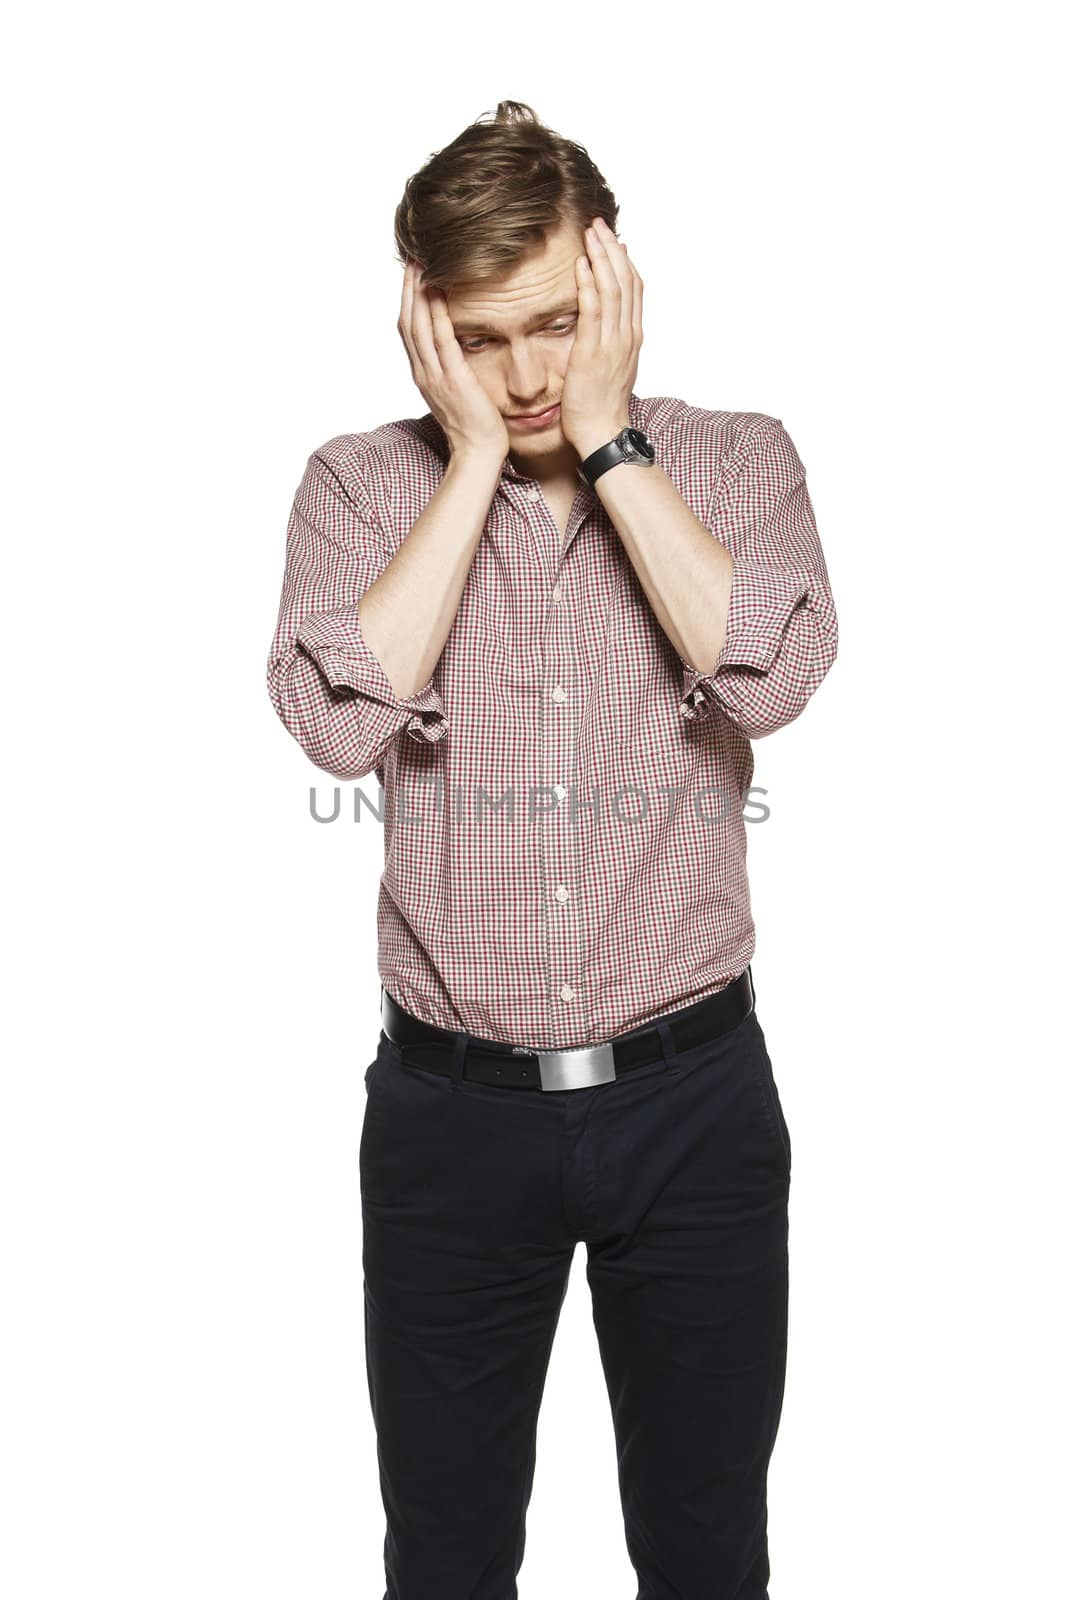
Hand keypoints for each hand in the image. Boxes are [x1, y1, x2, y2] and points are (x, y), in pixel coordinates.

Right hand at [397, 259, 508, 465]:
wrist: (478, 454)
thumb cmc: (476, 425)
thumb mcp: (459, 391)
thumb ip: (453, 367)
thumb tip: (458, 347)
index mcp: (424, 373)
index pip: (409, 329)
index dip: (407, 299)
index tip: (411, 272)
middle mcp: (423, 372)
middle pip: (407, 321)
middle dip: (407, 288)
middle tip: (411, 256)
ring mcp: (435, 376)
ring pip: (418, 326)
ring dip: (416, 293)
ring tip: (419, 263)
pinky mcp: (453, 379)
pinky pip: (441, 341)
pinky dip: (436, 314)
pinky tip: (438, 292)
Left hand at [559, 217, 643, 458]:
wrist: (602, 433)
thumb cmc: (600, 404)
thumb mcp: (612, 365)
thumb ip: (612, 338)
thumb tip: (606, 318)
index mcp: (632, 336)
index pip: (634, 288)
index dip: (623, 259)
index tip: (611, 238)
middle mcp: (627, 336)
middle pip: (625, 281)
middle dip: (611, 249)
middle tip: (598, 223)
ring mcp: (613, 344)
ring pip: (613, 290)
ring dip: (601, 258)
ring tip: (590, 233)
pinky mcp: (593, 353)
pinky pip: (593, 312)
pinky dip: (588, 285)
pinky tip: (581, 265)